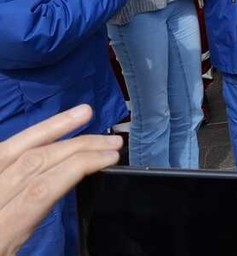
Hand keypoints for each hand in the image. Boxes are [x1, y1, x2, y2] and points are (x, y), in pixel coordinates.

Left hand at [0, 105, 122, 255]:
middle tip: (112, 141)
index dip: (78, 166)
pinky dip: (21, 140)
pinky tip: (42, 131)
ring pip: (10, 152)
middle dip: (76, 146)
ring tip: (84, 114)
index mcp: (1, 235)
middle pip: (31, 165)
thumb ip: (34, 233)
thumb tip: (64, 202)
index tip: (110, 157)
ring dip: (52, 130)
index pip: (40, 190)